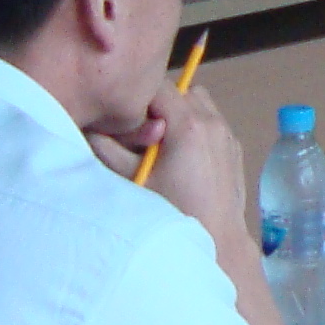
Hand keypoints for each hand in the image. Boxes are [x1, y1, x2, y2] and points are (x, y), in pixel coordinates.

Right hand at [93, 84, 249, 237]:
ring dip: (179, 114)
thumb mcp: (132, 179)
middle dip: (159, 106)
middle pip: (179, 91)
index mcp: (188, 124)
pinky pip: (211, 121)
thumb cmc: (173, 211)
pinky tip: (184, 157)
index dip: (139, 99)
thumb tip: (91, 126)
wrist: (218, 239)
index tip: (129, 120)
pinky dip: (196, 127)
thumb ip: (107, 148)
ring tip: (164, 145)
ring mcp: (226, 133)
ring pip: (198, 102)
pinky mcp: (233, 146)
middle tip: (144, 135)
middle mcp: (212, 121)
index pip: (158, 86)